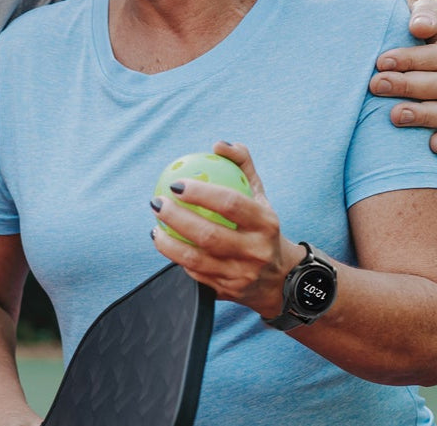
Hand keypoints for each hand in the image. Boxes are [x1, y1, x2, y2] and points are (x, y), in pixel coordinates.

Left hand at [150, 142, 297, 317]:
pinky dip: (175, 259)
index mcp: (266, 223)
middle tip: (157, 202)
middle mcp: (256, 251)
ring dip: (167, 244)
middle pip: (208, 235)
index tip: (176, 184)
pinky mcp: (227, 292)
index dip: (200, 193)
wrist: (281, 279)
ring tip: (155, 226)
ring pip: (196, 260)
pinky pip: (194, 274)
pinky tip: (164, 243)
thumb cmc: (263, 226)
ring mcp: (241, 275)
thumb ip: (241, 164)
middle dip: (176, 218)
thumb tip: (218, 144)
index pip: (230, 204)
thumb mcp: (260, 195)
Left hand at [370, 0, 436, 152]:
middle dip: (408, 86)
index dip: (412, 60)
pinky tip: (431, 146)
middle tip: (376, 85)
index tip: (381, 61)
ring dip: (423, 115)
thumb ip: (426, 14)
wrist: (423, 40)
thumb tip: (418, 27)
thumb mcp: (426, 11)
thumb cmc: (421, 24)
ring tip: (393, 115)